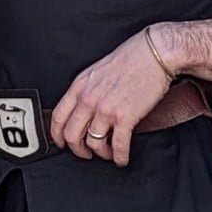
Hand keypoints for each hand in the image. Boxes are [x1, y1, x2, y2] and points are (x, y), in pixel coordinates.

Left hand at [51, 30, 172, 166]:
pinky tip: (122, 158)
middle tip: (86, 154)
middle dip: (78, 150)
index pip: (58, 117)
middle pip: (72, 135)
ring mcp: (105, 109)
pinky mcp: (125, 117)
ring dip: (101, 153)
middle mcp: (88, 99)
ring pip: (94, 143)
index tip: (62, 143)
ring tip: (109, 153)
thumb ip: (86, 90)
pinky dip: (120, 157)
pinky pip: (118, 145)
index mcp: (79, 86)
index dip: (58, 136)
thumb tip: (83, 110)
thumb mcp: (96, 71)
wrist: (154, 53)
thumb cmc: (130, 58)